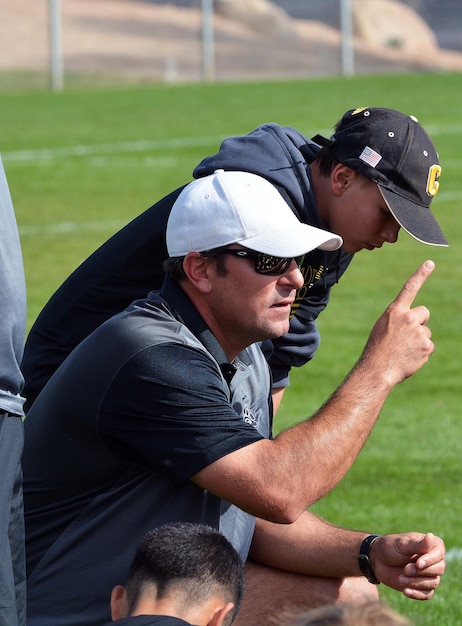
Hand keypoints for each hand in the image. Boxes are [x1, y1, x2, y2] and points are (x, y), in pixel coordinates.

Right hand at [360, 260, 434, 385]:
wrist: (377, 370)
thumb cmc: (377, 349)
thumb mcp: (383, 327)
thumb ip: (399, 320)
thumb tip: (417, 322)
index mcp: (394, 311)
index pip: (409, 288)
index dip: (420, 274)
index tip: (430, 263)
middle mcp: (408, 318)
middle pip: (424, 313)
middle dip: (420, 322)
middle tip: (405, 336)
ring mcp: (419, 332)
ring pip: (425, 332)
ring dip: (418, 340)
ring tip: (403, 349)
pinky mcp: (427, 346)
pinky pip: (428, 345)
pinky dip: (421, 352)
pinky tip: (409, 357)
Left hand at [370, 532, 445, 599]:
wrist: (377, 559)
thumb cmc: (390, 547)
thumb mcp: (402, 544)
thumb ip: (418, 544)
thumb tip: (431, 536)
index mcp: (431, 546)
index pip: (439, 555)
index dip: (430, 560)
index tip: (418, 563)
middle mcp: (433, 560)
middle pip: (438, 570)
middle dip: (421, 572)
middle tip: (405, 569)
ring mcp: (428, 574)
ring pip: (433, 583)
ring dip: (416, 582)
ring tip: (401, 578)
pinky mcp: (422, 586)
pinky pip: (427, 594)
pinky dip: (417, 594)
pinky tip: (405, 591)